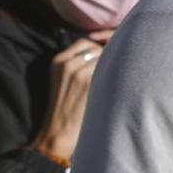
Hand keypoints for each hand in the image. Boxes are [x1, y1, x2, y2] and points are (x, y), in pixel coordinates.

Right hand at [31, 32, 110, 162]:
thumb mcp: (60, 79)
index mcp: (58, 61)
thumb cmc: (64, 108)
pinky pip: (108, 70)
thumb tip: (100, 51)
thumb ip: (74, 63)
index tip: (103, 57)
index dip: (96, 47)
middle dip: (106, 56)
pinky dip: (114, 75)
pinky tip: (114, 85)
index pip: (83, 42)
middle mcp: (67, 63)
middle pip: (96, 48)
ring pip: (104, 57)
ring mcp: (78, 72)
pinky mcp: (89, 82)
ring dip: (111, 65)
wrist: (59, 131)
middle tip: (110, 71)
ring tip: (112, 78)